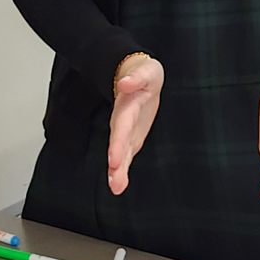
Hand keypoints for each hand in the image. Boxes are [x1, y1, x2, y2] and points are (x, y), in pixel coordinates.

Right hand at [107, 56, 162, 195]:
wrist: (139, 79)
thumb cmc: (144, 76)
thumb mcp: (146, 72)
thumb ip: (136, 77)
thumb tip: (125, 83)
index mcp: (127, 107)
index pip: (121, 126)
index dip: (118, 143)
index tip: (114, 161)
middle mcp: (123, 122)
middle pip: (119, 144)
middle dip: (117, 162)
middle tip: (115, 181)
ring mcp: (126, 132)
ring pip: (120, 153)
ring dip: (117, 171)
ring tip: (115, 187)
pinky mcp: (131, 139)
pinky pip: (126, 156)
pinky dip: (122, 169)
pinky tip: (118, 185)